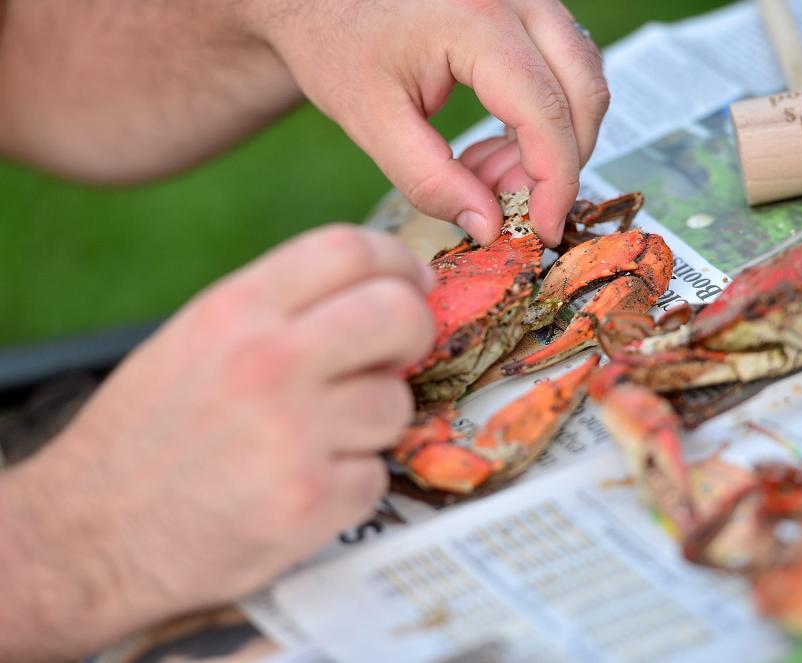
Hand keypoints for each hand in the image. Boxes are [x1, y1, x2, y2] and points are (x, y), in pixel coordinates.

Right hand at [0, 226, 433, 659]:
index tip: (411, 283)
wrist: (90, 536)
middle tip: (398, 354)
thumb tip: (381, 295)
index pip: (349, 250)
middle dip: (414, 332)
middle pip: (398, 315)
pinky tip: (302, 486)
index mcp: (236, 310)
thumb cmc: (147, 433)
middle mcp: (269, 363)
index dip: (396, 262)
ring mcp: (294, 435)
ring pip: (394, 405)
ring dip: (372, 422)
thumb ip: (283, 310)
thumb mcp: (196, 340)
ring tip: (317, 439)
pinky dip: (351, 484)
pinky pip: (375, 475)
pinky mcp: (312, 503)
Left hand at [244, 0, 608, 245]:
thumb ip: (430, 181)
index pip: (546, 113)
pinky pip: (563, 68)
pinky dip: (544, 119)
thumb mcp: (373, 122)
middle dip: (557, 164)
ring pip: (582, 80)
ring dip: (552, 143)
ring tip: (483, 171)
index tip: (543, 230)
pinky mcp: (527, 8)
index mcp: (476, 21)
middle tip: (504, 203)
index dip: (555, 182)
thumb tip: (489, 226)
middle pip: (583, 94)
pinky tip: (493, 145)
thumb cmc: (337, 44)